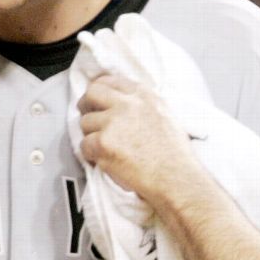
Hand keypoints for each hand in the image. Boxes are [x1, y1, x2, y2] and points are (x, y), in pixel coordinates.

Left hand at [76, 74, 204, 206]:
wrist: (175, 178)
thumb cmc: (174, 154)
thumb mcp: (164, 115)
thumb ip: (141, 105)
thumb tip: (121, 103)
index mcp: (143, 95)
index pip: (109, 81)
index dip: (99, 92)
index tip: (97, 102)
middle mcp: (127, 104)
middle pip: (91, 94)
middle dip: (86, 106)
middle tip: (90, 120)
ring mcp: (113, 122)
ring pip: (85, 123)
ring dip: (92, 136)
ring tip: (108, 149)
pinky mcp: (103, 143)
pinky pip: (84, 146)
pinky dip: (91, 155)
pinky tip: (106, 161)